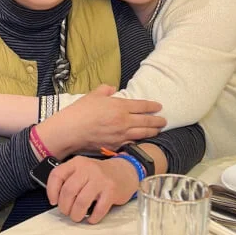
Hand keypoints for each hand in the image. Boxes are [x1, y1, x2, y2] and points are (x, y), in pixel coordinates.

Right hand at [38, 84, 165, 156]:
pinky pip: (132, 143)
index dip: (152, 106)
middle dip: (157, 121)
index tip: (159, 106)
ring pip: (142, 133)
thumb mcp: (93, 95)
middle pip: (146, 121)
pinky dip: (139, 141)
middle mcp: (124, 121)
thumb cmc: (80, 111)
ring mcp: (121, 135)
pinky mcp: (115, 145)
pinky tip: (142, 140)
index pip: (142, 106)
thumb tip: (112, 89)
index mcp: (120, 106)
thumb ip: (105, 90)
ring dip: (152, 132)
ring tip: (158, 131)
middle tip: (164, 121)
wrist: (71, 131)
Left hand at [46, 155, 138, 223]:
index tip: (53, 201)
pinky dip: (93, 217)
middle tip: (67, 212)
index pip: (57, 174)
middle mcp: (88, 169)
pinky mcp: (111, 191)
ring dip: (76, 214)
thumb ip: (69, 179)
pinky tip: (92, 218)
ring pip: (81, 201)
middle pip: (68, 191)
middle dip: (64, 207)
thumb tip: (56, 199)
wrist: (125, 172)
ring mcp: (100, 179)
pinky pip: (98, 209)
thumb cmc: (98, 175)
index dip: (51, 191)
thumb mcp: (82, 170)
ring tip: (77, 217)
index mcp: (77, 163)